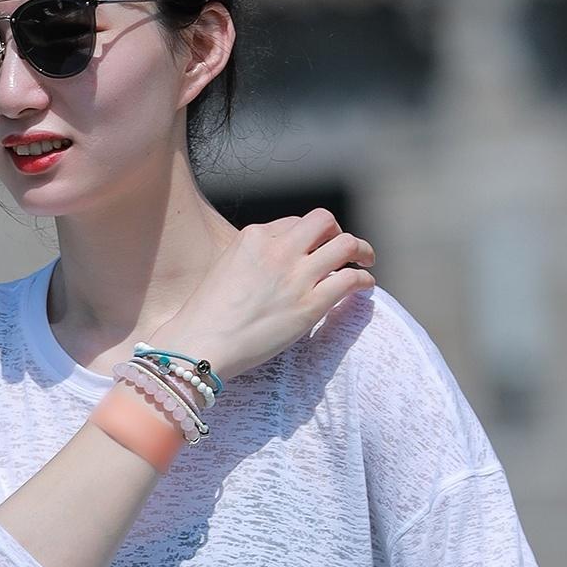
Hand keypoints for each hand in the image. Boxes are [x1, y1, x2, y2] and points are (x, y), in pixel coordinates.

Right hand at [177, 211, 374, 382]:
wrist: (200, 345)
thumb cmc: (205, 318)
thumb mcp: (224, 270)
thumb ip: (251, 261)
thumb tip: (271, 270)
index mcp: (253, 237)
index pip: (292, 224)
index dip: (306, 237)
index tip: (309, 251)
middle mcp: (278, 249)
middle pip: (323, 221)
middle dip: (336, 231)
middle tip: (342, 248)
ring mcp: (296, 275)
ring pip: (345, 243)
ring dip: (361, 250)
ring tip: (366, 260)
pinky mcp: (310, 305)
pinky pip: (350, 279)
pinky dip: (363, 279)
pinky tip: (365, 285)